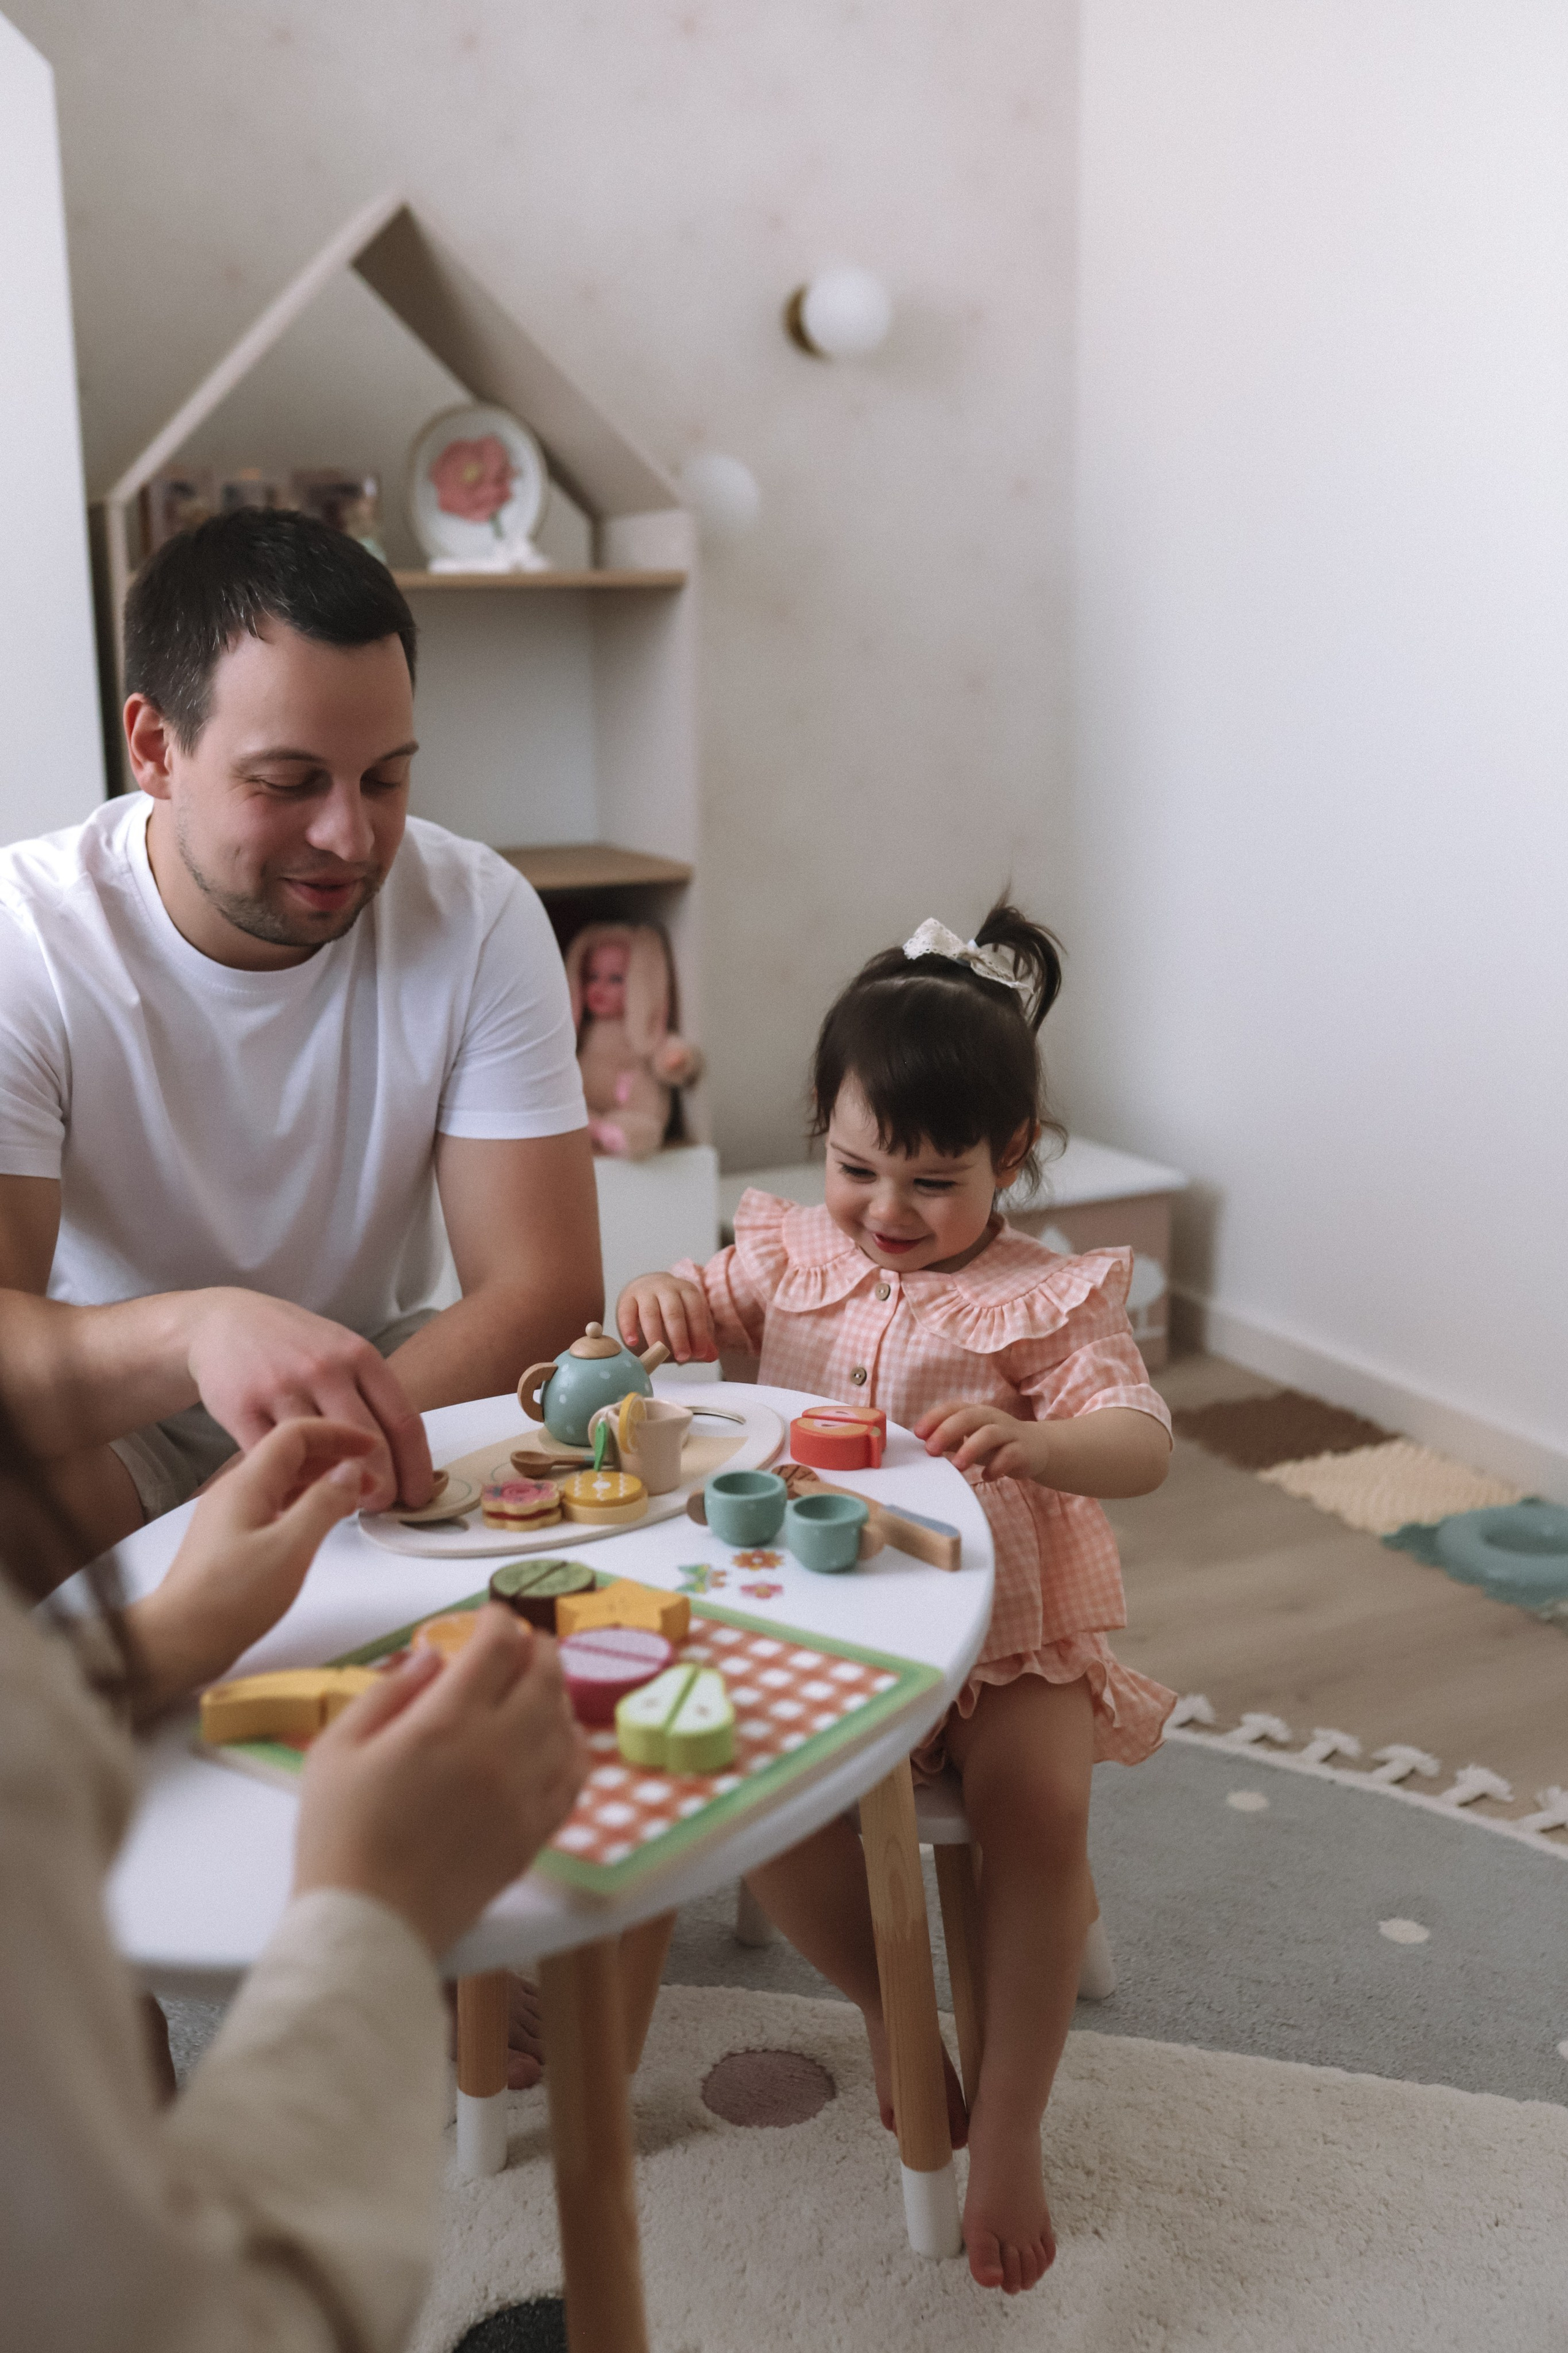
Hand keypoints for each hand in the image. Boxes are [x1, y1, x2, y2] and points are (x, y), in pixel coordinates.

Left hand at [128, 1418, 377, 1710]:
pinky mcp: (228, 1542)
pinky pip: (273, 1507)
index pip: (296, 1434)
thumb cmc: (229, 1599)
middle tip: (371, 1478)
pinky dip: (303, 1506)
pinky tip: (319, 1524)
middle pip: (289, 1455)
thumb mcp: (291, 1548)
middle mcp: (233, 1492)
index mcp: (246, 1484)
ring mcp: (228, 1517)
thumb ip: (324, 1503)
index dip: (337, 1434)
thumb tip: (349, 1471)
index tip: (371, 1446)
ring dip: (320, 1483)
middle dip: (333, 1459)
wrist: (176, 1641)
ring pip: (282, 1483)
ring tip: (354, 1499)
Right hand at [184, 1290, 431, 1510]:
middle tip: (383, 1507)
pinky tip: (301, 1496)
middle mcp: (324, 1369)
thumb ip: (371, 1396)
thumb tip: (401, 1459)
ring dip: (336, 1490)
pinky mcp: (242, 1409)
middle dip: (383, 1487)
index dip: (417, 1467)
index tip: (419, 1495)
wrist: (226, 1322)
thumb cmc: (295, 1345)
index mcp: (359, 1355)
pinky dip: (292, 1486)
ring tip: (342, 1502)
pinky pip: (275, 1462)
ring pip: (321, 1457)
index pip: (404, 1421)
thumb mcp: (343, 1351)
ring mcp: (282, 1388)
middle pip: (369, 1444)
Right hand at [293, 1606, 587, 1957]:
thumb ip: (386, 1693)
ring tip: (539, 1687)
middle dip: (537, 1648)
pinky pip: (574, 1777)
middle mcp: (497, 1750)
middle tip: (524, 1643)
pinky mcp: (535, 1834)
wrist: (368, 1924)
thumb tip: (430, 1659)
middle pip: (544, 1677)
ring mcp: (524, 1794)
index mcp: (445, 1722)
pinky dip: (573, 1748)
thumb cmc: (339, 1835)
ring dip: (557, 1693)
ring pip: (566, 1723)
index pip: (497, 1648)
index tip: (491, 1618)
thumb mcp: (337, 1750)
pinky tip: (558, 1741)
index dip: (498, 1621)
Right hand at [617, 1272, 716, 1363]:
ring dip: (655, 1336)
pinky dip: (628, 1328)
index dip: (698, 1333)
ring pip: (650, 1313)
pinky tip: (632, 1343)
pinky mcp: (627, 1298)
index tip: (699, 1354)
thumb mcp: (689, 1320)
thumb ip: (700, 1338)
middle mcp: (666, 1287)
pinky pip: (626, 1313)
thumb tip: (711, 1356)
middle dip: (679, 1337)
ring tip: (658, 1355)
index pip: (695, 1310)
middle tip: (682, 1357)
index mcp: (686, 1290)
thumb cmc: (672, 1310)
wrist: (647, 1288)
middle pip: (673, 1312)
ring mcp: (645, 1291)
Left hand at [914, 1400, 1048, 1484]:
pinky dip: (996, 1466)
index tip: (917, 1433)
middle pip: (969, 1417)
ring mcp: (1009, 1433)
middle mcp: (992, 1418)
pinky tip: (986, 1476)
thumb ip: (948, 1441)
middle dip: (947, 1431)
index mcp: (976, 1412)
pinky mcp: (1024, 1450)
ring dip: (970, 1449)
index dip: (934, 1418)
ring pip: (990, 1434)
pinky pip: (1010, 1455)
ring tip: (957, 1466)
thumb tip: (921, 1445)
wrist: (1036, 1448)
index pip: (953, 1408)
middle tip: (930, 1450)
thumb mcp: (970, 1439)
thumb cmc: (995, 1444)